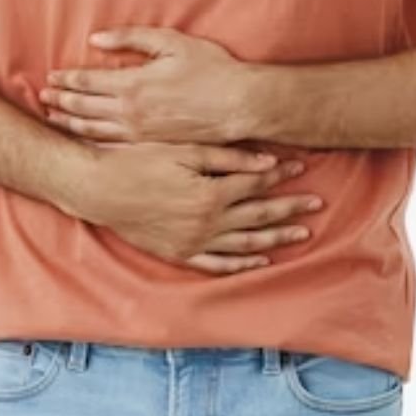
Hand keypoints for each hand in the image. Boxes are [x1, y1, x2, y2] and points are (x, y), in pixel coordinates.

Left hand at [39, 25, 256, 144]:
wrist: (239, 106)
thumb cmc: (211, 70)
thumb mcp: (172, 43)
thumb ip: (131, 38)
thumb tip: (96, 39)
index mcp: (132, 84)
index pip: (87, 82)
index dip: (65, 80)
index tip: (50, 77)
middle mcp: (130, 112)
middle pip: (83, 107)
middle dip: (60, 101)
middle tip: (43, 98)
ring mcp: (138, 132)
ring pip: (92, 129)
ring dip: (69, 123)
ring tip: (53, 119)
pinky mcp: (150, 145)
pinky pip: (111, 145)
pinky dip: (90, 140)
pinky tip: (83, 139)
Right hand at [74, 141, 323, 273]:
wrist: (97, 188)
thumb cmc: (137, 160)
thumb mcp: (182, 150)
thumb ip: (226, 157)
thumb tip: (267, 160)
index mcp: (209, 193)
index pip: (256, 183)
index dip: (282, 175)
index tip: (302, 168)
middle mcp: (206, 223)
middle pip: (259, 216)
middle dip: (290, 209)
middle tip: (318, 204)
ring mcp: (193, 243)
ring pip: (245, 244)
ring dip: (276, 238)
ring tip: (302, 233)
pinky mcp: (178, 254)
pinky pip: (218, 264)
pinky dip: (242, 264)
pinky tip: (261, 260)